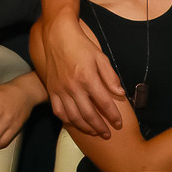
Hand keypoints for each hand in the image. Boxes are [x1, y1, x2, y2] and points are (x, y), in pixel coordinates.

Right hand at [42, 16, 124, 137]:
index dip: (112, 115)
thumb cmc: (81, 46)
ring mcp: (61, 90)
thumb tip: (120, 93)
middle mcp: (73, 87)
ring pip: (73, 116)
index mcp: (88, 78)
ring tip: (94, 132)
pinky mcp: (52, 90)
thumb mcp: (101, 57)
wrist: (58, 37)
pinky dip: (68, 120)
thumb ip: (110, 77)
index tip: (119, 123)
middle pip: (89, 114)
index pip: (104, 103)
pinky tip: (76, 123)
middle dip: (100, 127)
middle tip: (108, 134)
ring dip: (85, 127)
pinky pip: (59, 111)